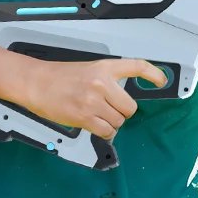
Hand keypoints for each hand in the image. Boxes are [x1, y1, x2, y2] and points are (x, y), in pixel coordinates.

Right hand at [18, 58, 167, 139]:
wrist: (35, 82)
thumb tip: (120, 97)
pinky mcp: (84, 116)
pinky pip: (106, 131)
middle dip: (122, 112)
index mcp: (104, 68)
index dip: (153, 73)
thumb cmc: (58, 77)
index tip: (161, 80)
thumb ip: (106, 81)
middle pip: (130, 107)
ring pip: (119, 121)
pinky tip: (93, 124)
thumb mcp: (87, 70)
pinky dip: (103, 131)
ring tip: (96, 116)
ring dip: (110, 123)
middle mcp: (102, 83)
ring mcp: (93, 100)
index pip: (137, 66)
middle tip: (109, 109)